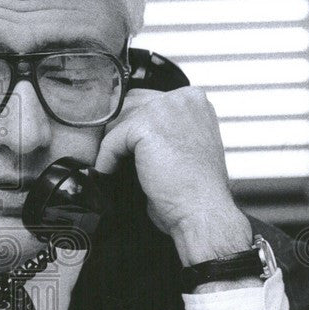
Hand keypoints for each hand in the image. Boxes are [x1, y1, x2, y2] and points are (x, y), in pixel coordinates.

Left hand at [96, 86, 251, 265]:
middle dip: (120, 133)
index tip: (125, 149)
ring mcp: (165, 108)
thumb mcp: (184, 146)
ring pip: (119, 121)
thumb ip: (164, 130)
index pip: (147, 101)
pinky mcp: (146, 125)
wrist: (201, 211)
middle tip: (114, 159)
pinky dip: (106, 159)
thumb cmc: (194, 190)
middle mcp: (182, 98)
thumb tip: (130, 132)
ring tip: (113, 167)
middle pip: (130, 106)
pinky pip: (112, 140)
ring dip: (113, 145)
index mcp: (194, 101)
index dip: (133, 127)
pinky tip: (110, 173)